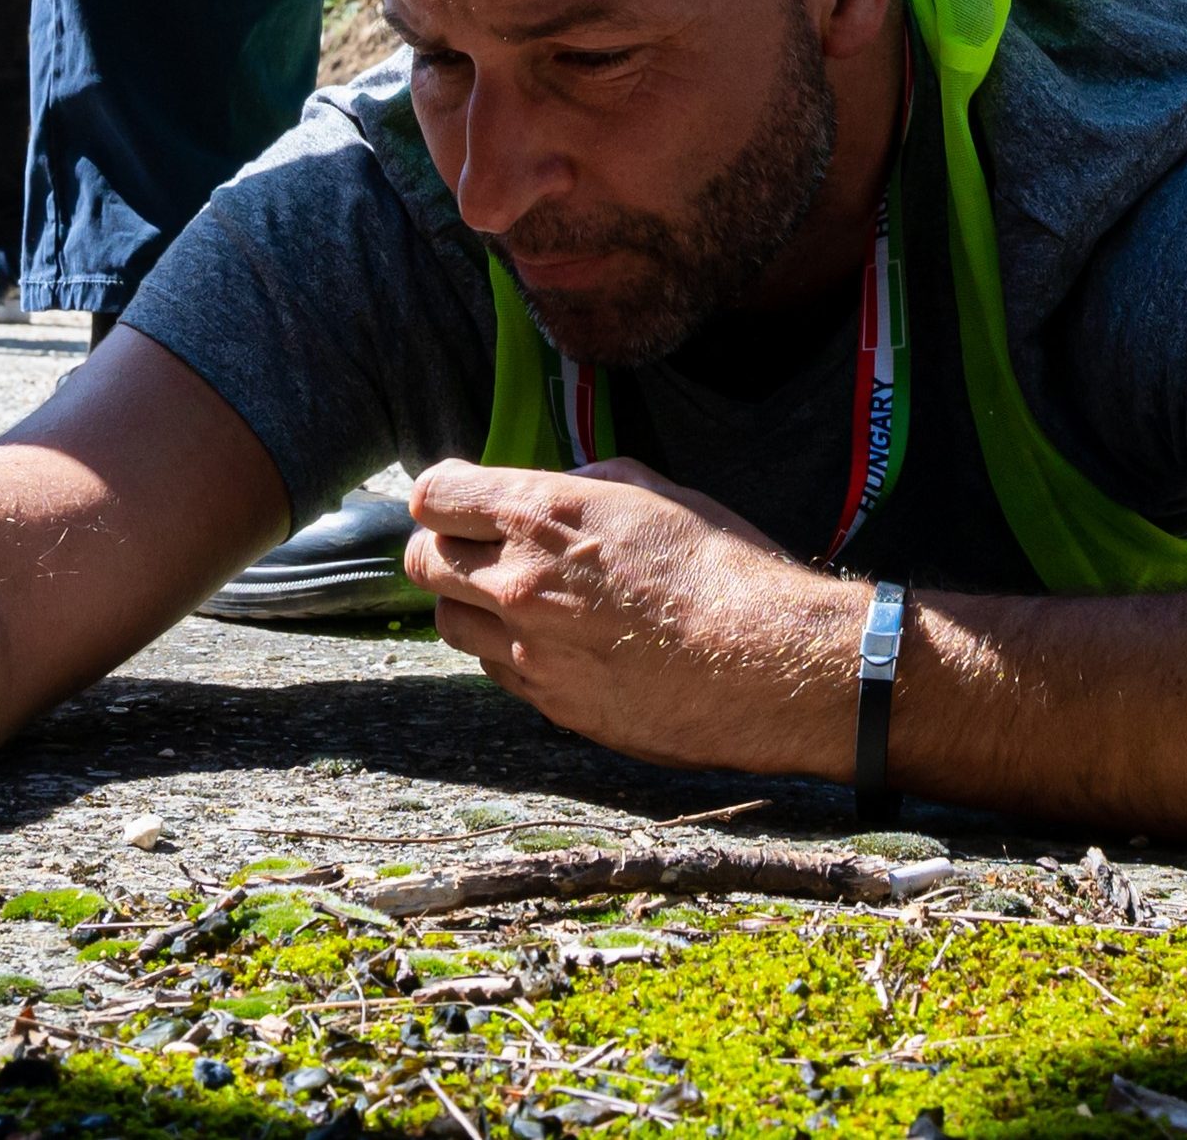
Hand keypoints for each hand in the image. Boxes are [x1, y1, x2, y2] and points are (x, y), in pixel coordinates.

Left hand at [404, 458, 853, 774]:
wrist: (764, 661)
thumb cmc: (724, 568)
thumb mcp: (657, 493)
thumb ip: (589, 486)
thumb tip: (560, 488)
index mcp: (540, 515)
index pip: (434, 495)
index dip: (443, 494)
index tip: (458, 499)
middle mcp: (517, 581)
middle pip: (422, 561)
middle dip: (441, 547)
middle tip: (472, 548)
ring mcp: (528, 648)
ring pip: (447, 622)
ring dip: (467, 604)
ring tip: (510, 598)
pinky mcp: (549, 702)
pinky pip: (495, 670)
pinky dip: (506, 651)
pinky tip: (550, 642)